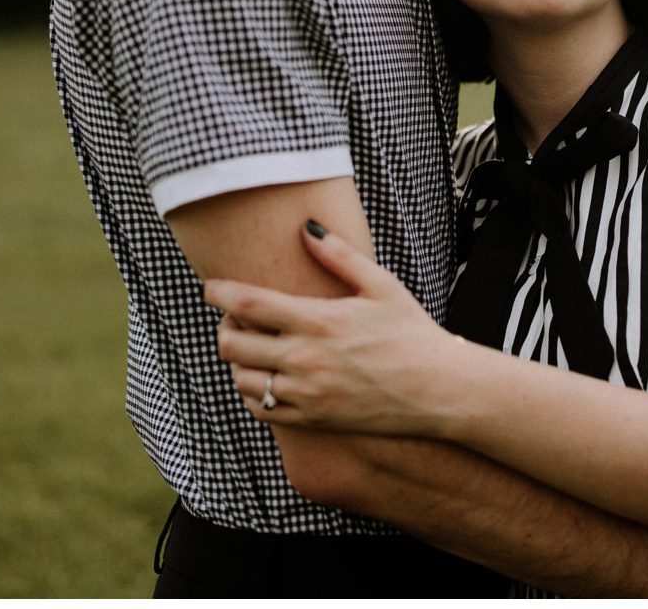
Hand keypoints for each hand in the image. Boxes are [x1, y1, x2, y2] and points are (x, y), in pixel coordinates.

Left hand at [203, 220, 469, 436]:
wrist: (437, 390)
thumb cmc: (412, 333)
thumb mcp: (382, 285)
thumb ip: (340, 256)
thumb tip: (307, 227)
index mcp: (319, 321)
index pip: (248, 305)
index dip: (219, 293)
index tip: (210, 287)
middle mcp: (306, 359)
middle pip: (232, 345)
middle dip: (224, 327)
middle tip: (235, 319)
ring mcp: (306, 394)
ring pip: (241, 379)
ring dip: (237, 362)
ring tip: (254, 349)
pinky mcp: (312, 420)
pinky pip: (260, 410)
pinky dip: (252, 393)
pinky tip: (266, 378)